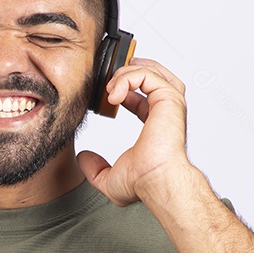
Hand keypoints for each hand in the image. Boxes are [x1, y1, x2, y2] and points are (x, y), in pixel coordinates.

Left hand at [77, 58, 193, 206]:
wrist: (156, 182)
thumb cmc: (144, 182)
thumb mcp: (110, 178)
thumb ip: (95, 168)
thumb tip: (83, 158)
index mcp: (157, 124)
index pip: (144, 94)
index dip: (124, 89)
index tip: (107, 97)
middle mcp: (167, 111)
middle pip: (154, 74)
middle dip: (129, 70)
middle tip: (108, 82)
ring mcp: (170, 104)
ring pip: (151, 70)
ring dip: (127, 72)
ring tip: (110, 88)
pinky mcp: (168, 99)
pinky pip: (148, 74)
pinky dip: (128, 77)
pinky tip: (115, 94)